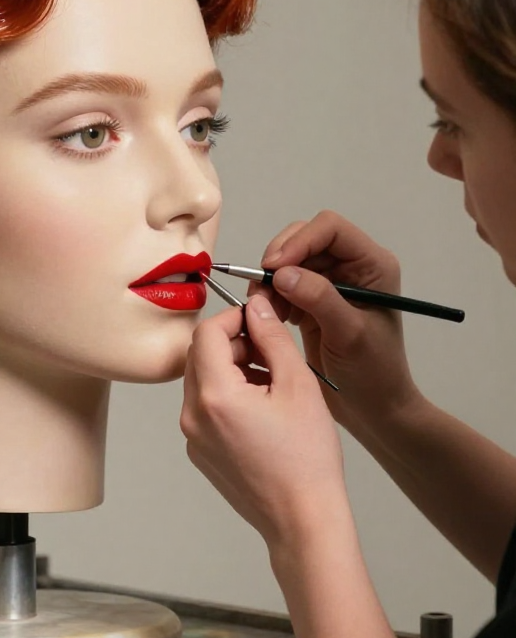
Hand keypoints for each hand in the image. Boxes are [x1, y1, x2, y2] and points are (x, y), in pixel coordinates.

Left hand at [181, 295, 348, 550]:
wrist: (302, 519)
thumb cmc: (306, 460)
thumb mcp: (297, 385)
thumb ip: (272, 337)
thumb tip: (257, 306)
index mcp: (214, 395)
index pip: (206, 333)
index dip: (233, 318)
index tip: (258, 319)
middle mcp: (192, 415)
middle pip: (200, 356)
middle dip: (234, 344)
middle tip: (271, 350)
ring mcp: (192, 436)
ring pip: (202, 381)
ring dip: (232, 369)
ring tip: (273, 381)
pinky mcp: (199, 451)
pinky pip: (205, 408)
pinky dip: (227, 396)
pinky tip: (263, 408)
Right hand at [252, 211, 422, 432]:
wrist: (374, 408)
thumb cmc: (374, 372)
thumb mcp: (349, 334)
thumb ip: (319, 298)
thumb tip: (282, 273)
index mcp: (372, 265)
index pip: (330, 229)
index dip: (299, 240)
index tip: (274, 267)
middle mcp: (351, 266)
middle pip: (305, 238)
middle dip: (280, 259)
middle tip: (262, 287)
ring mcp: (330, 282)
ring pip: (290, 260)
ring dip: (271, 280)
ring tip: (264, 307)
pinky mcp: (311, 300)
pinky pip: (283, 284)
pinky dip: (270, 296)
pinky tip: (270, 316)